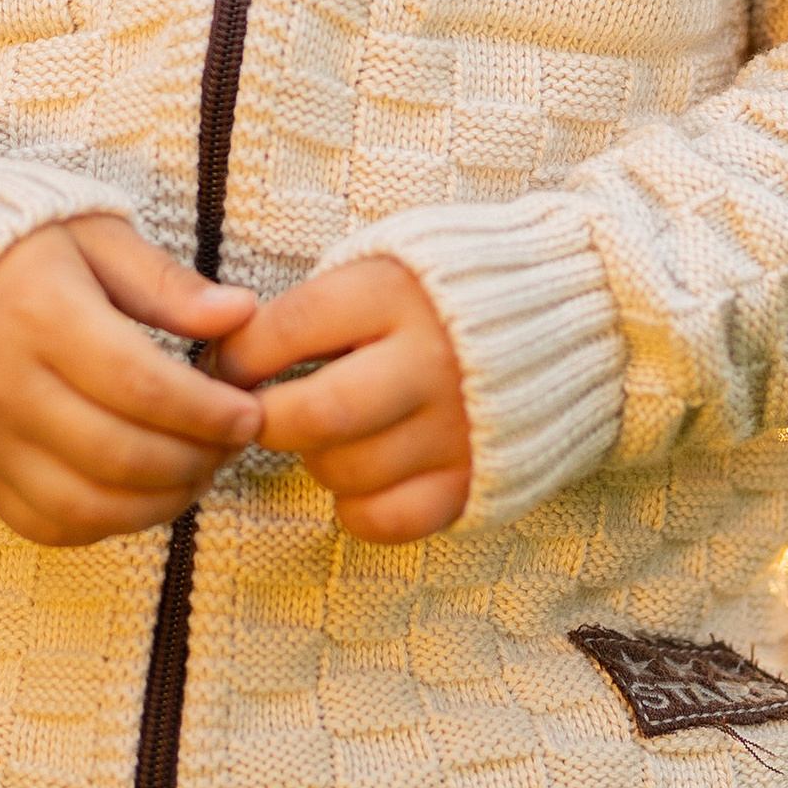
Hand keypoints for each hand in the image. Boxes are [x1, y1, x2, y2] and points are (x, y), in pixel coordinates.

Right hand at [0, 215, 262, 547]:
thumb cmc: (22, 253)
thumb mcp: (95, 238)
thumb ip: (166, 282)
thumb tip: (240, 314)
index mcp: (40, 314)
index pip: (140, 385)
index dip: (206, 410)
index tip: (249, 412)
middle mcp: (6, 385)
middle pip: (119, 453)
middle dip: (196, 459)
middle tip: (233, 444)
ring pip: (88, 504)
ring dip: (161, 501)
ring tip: (199, 470)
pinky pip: (50, 524)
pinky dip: (108, 523)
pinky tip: (144, 493)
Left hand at [214, 256, 470, 542]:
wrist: (562, 317)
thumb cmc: (440, 294)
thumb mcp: (380, 267)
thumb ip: (314, 306)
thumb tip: (228, 354)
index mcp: (395, 294)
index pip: (285, 331)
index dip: (238, 357)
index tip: (225, 368)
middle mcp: (429, 361)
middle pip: (314, 414)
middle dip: (267, 420)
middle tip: (264, 413)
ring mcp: (455, 427)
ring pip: (345, 471)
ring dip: (316, 461)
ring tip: (328, 434)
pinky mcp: (472, 478)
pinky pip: (388, 519)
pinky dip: (358, 509)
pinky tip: (361, 477)